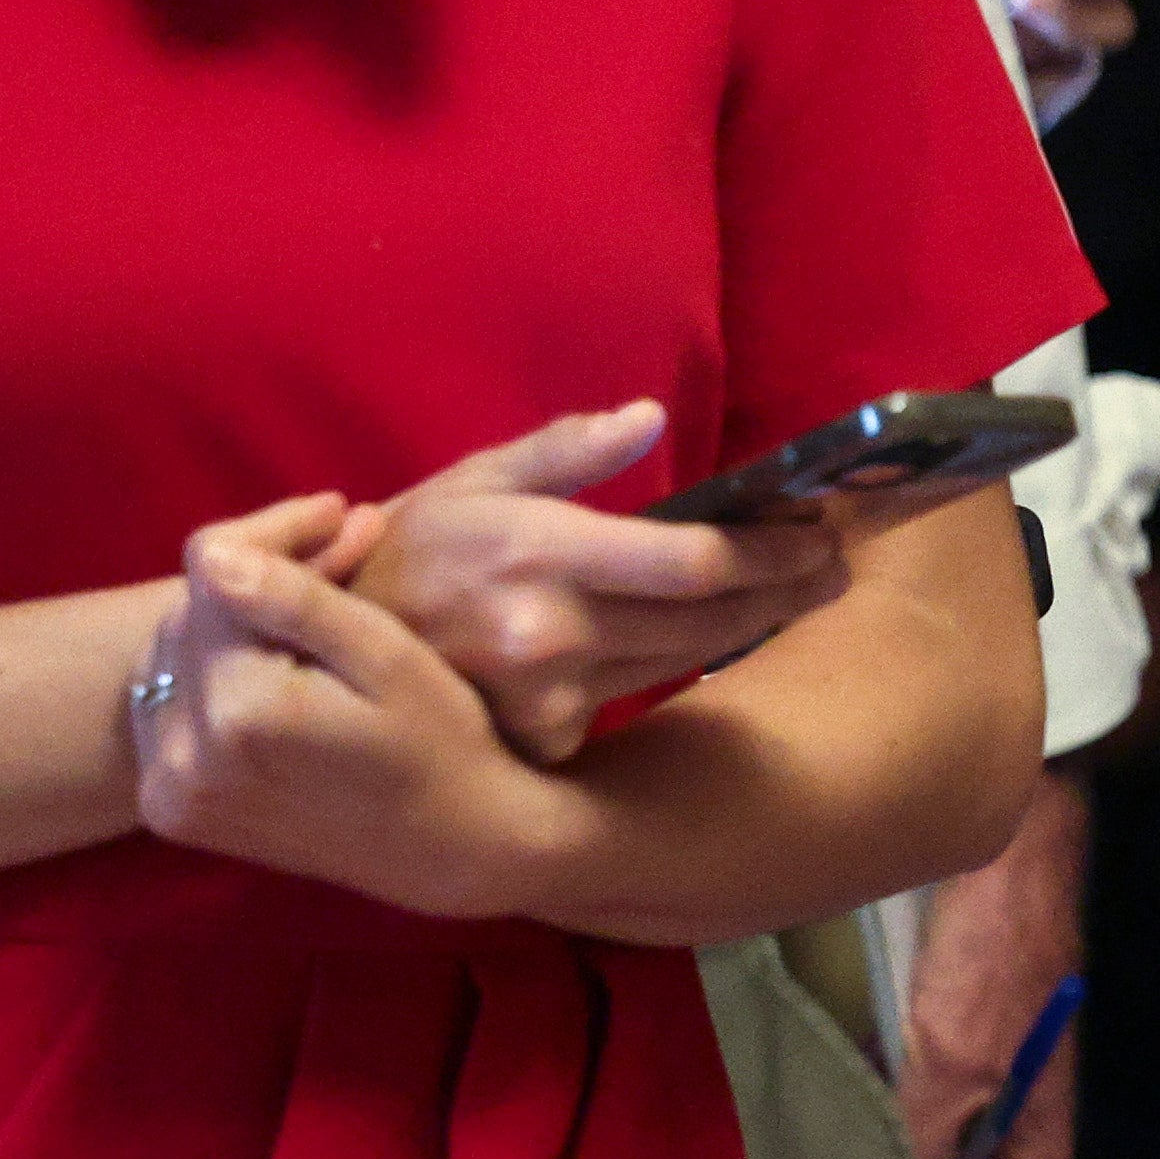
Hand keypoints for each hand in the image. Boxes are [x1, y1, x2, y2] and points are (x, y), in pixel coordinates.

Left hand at [133, 495, 577, 921]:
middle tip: (344, 555)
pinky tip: (274, 670)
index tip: (342, 513)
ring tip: (314, 614)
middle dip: (259, 575)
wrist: (454, 847)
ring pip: (173, 652)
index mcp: (238, 711)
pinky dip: (212, 676)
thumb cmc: (443, 741)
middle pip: (190, 611)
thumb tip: (212, 556)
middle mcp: (183, 758)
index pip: (214, 567)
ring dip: (233, 623)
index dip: (278, 529)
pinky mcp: (170, 810)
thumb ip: (298, 602)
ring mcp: (169, 791)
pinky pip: (167, 706)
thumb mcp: (389, 658)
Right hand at [348, 401, 848, 762]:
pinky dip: (677, 665)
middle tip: (835, 565)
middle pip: (711, 618)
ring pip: (686, 659)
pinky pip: (631, 697)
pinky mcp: (545, 739)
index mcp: (541, 553)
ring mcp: (550, 696)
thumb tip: (649, 419)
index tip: (821, 532)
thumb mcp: (473, 480)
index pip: (695, 562)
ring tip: (800, 590)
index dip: (773, 551)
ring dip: (752, 623)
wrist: (323, 654)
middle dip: (785, 588)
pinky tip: (715, 637)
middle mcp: (553, 632)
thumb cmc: (410, 550)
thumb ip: (564, 451)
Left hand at [888, 760, 1086, 1158]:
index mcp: (1033, 1151)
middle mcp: (1000, 1129)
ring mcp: (964, 1086)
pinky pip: (886, 1103)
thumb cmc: (996, 960)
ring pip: (905, 1153)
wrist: (1003, 851)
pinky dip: (854, 1109)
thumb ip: (921, 1151)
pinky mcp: (931, 1047)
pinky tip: (811, 1109)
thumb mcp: (955, 1067)